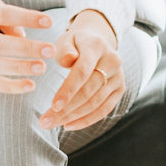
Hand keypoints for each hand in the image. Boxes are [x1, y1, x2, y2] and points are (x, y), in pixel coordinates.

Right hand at [0, 0, 54, 93]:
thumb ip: (7, 16)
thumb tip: (24, 37)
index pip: (1, 15)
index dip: (26, 18)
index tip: (49, 22)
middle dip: (26, 48)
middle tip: (50, 50)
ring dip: (21, 68)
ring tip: (43, 67)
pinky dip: (10, 87)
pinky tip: (30, 85)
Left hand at [40, 9, 121, 130]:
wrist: (97, 42)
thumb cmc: (75, 44)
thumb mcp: (65, 40)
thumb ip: (64, 49)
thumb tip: (69, 59)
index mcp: (97, 46)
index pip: (83, 71)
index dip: (68, 90)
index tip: (53, 106)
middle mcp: (112, 61)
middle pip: (89, 90)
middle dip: (66, 109)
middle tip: (44, 121)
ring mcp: (119, 76)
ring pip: (96, 103)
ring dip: (73, 117)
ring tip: (51, 123)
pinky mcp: (120, 89)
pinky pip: (104, 109)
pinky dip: (86, 120)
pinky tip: (68, 125)